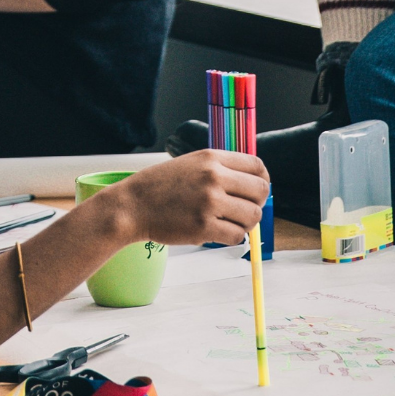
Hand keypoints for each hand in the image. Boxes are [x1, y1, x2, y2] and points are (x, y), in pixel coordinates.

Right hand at [116, 151, 269, 246]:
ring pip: (252, 216)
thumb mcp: (190, 163)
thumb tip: (251, 185)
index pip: (257, 166)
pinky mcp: (203, 227)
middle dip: (256, 204)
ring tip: (229, 223)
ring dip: (245, 223)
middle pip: (260, 191)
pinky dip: (232, 237)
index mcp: (212, 158)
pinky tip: (218, 233)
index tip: (255, 191)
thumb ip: (219, 169)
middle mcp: (213, 177)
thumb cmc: (159, 187)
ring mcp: (209, 202)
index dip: (262, 181)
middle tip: (242, 211)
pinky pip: (236, 235)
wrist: (132, 206)